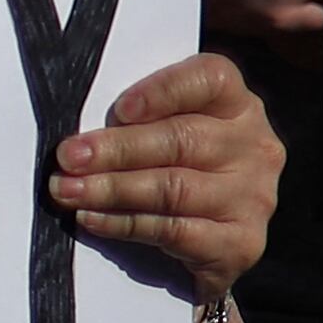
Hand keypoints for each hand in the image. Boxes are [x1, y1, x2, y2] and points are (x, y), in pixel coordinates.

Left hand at [48, 51, 281, 302]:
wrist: (198, 240)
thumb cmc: (167, 165)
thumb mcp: (159, 129)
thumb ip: (134, 118)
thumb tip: (79, 137)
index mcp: (236, 104)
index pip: (210, 79)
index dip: (163, 90)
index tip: (119, 109)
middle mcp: (255, 146)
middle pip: (182, 140)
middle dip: (116, 149)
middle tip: (67, 158)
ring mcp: (254, 197)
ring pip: (175, 189)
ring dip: (112, 189)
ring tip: (67, 191)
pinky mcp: (243, 242)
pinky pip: (177, 232)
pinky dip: (126, 224)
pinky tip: (92, 218)